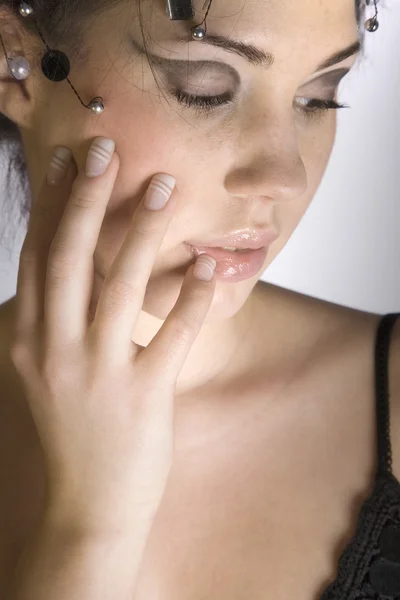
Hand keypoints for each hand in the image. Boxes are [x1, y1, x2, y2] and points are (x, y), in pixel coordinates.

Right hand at [9, 137, 216, 536]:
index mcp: (30, 340)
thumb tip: (78, 269)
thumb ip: (56, 321)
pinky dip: (193, 298)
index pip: (37, 258)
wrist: (87, 507)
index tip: (66, 162)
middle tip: (106, 149)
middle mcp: (58, 349)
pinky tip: (209, 267)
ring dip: (143, 230)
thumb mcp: (49, 371)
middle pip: (70, 258)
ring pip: (120, 285)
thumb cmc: (72, 433)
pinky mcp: (144, 395)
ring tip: (164, 185)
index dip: (50, 206)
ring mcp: (100, 373)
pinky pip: (172, 335)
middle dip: (86, 198)